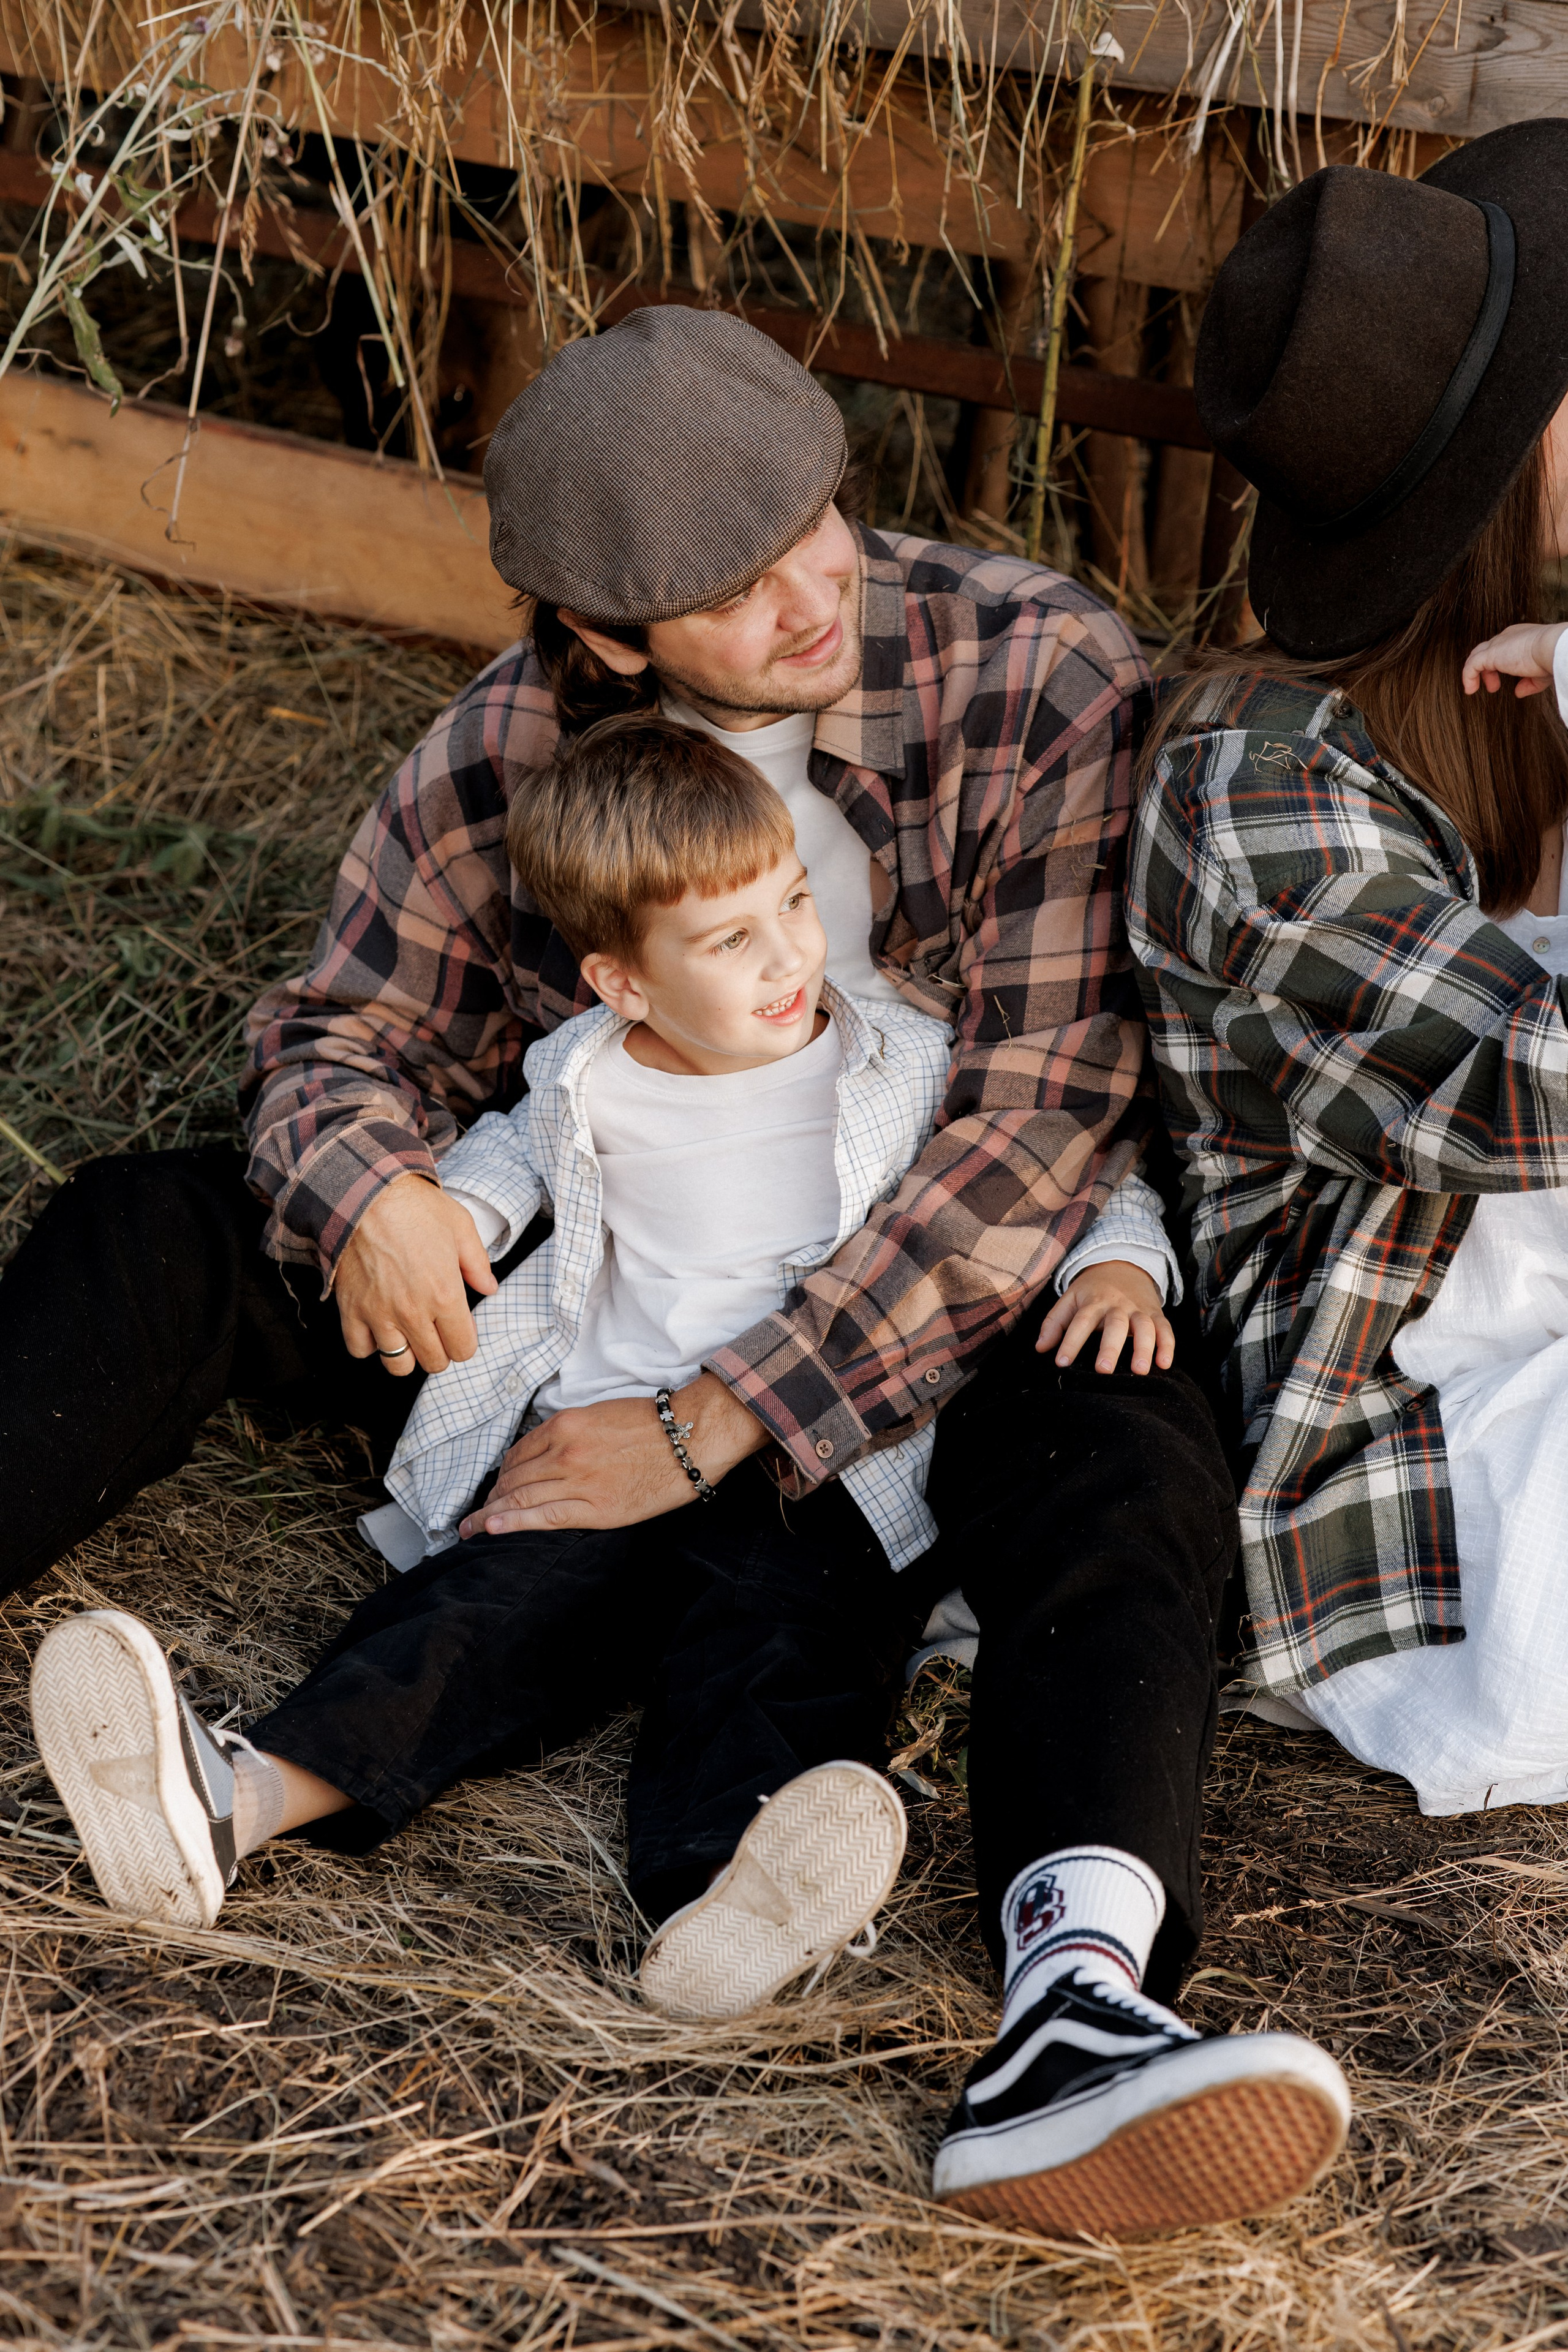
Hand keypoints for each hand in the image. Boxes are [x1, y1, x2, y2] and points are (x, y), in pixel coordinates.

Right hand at [334, 1173, 497, 1376]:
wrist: (364, 1193)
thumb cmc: (415, 1206)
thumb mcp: (460, 1226)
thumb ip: (478, 1264)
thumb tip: (489, 1288)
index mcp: (445, 1295)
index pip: (463, 1349)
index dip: (464, 1341)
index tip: (458, 1327)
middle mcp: (412, 1312)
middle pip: (433, 1362)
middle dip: (440, 1350)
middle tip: (435, 1330)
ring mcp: (378, 1314)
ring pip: (398, 1364)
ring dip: (406, 1352)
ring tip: (407, 1332)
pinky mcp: (350, 1309)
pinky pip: (360, 1349)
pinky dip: (369, 1344)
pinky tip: (377, 1326)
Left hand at [459, 1373, 765, 1536]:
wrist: (692, 1436)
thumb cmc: (654, 1424)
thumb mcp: (602, 1415)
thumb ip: (571, 1432)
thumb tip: (549, 1454)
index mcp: (565, 1424)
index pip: (519, 1453)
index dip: (503, 1473)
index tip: (496, 1486)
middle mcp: (564, 1450)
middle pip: (514, 1477)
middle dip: (492, 1497)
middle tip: (475, 1514)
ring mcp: (578, 1479)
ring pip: (521, 1497)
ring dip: (491, 1513)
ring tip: (471, 1528)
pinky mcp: (596, 1507)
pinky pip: (544, 1516)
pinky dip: (512, 1522)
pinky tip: (490, 1528)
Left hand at [1036, 1259, 1174, 1376]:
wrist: (1124, 1264)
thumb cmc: (1092, 1289)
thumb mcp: (1070, 1298)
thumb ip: (1054, 1322)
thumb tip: (1040, 1348)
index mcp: (1093, 1302)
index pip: (1080, 1321)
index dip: (1071, 1342)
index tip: (1062, 1363)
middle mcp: (1117, 1305)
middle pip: (1115, 1325)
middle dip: (1110, 1348)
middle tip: (1103, 1370)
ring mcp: (1139, 1310)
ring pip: (1145, 1327)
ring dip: (1144, 1347)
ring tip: (1140, 1370)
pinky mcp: (1156, 1314)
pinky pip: (1165, 1329)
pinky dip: (1167, 1345)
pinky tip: (1165, 1364)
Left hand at [1461, 621, 1567, 699]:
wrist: (1553, 648)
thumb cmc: (1550, 658)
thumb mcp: (1539, 674)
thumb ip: (1528, 683)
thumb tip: (1518, 692)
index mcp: (1519, 637)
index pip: (1501, 648)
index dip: (1498, 665)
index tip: (1501, 680)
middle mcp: (1507, 637)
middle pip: (1487, 651)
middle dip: (1487, 670)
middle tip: (1492, 687)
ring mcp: (1498, 644)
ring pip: (1477, 656)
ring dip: (1475, 674)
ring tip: (1473, 689)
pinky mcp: (1490, 654)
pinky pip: (1471, 665)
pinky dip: (1468, 677)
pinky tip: (1470, 689)